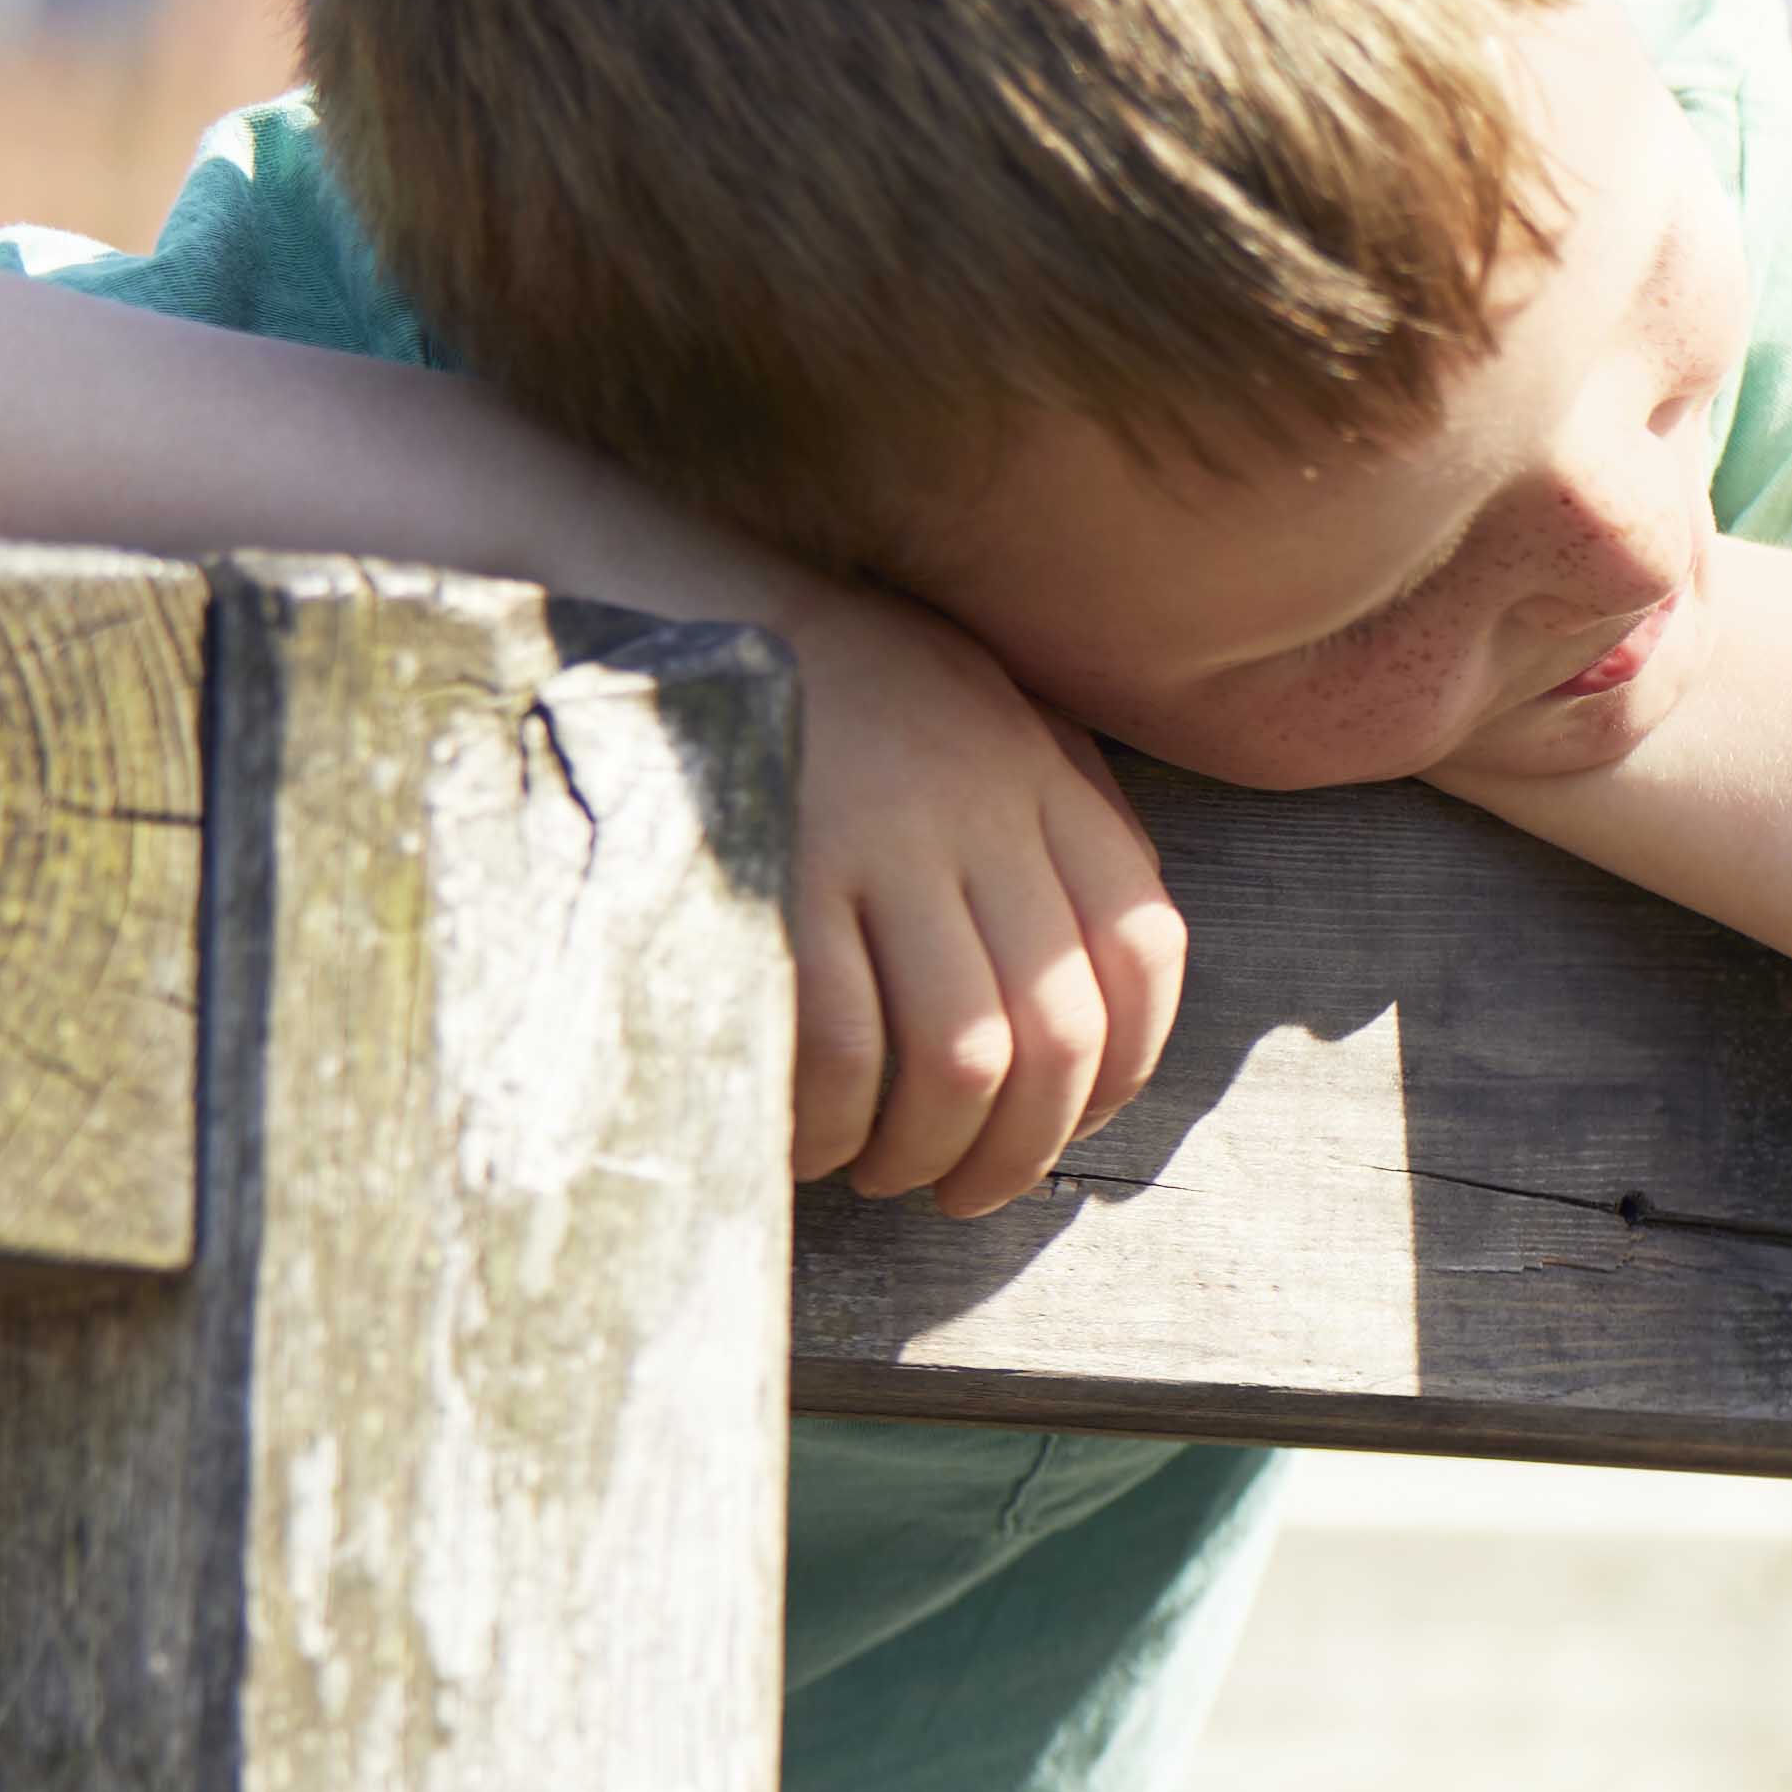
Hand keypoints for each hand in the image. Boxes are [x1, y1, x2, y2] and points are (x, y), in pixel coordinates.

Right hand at [589, 517, 1188, 1215]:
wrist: (649, 599)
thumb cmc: (816, 684)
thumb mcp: (966, 712)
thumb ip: (1046, 815)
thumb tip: (1109, 986)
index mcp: (1036, 768)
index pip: (1142, 946)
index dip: (1125, 1065)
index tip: (1073, 1122)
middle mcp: (975, 801)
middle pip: (1058, 1029)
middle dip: (1023, 1147)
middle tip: (970, 1192)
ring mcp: (876, 839)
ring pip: (963, 1058)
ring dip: (929, 1149)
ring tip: (888, 1171)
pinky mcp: (775, 877)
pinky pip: (842, 1050)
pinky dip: (836, 1124)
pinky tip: (811, 1141)